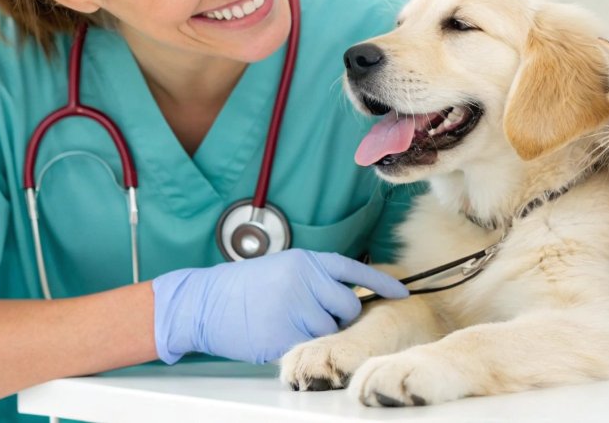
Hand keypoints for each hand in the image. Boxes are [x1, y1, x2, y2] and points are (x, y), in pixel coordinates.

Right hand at [152, 249, 407, 363]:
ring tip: (289, 321)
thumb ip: (315, 278)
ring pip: (330, 331)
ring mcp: (294, 309)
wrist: (204, 302)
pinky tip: (277, 333)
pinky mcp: (283, 336)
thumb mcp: (283, 268)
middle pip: (349, 307)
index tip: (404, 293)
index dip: (382, 283)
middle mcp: (304, 281)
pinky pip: (308, 347)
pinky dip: (298, 345)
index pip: (355, 270)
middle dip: (340, 317)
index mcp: (306, 261)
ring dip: (317, 332)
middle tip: (316, 315)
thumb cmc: (243, 287)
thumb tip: (348, 295)